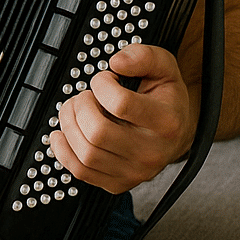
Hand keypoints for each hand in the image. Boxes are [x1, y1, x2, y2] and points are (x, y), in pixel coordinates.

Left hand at [49, 44, 193, 194]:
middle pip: (97, 132)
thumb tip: (117, 63)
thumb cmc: (166, 99)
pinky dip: (63, 150)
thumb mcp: (164, 68)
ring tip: (75, 111)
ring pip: (85, 153)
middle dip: (79, 106)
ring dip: (69, 125)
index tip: (104, 79)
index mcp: (167, 122)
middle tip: (84, 96)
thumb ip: (143, 56)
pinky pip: (80, 171)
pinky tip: (64, 133)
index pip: (121, 103)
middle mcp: (152, 152)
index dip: (102, 84)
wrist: (177, 134)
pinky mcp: (118, 183)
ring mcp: (135, 172)